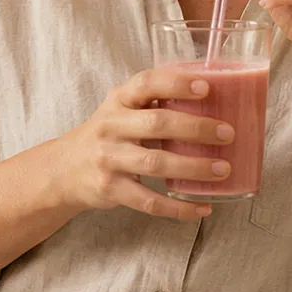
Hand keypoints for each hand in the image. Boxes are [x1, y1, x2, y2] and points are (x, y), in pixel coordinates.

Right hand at [44, 69, 235, 220]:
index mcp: (118, 100)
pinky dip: (179, 208)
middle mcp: (111, 126)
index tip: (206, 87)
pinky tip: (203, 208)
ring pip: (156, 163)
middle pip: (157, 124)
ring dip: (194, 167)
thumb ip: (154, 102)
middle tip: (227, 133)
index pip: (146, 83)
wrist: (64, 169)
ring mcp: (109, 159)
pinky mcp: (111, 189)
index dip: (176, 84)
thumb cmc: (108, 134)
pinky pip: (150, 201)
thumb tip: (214, 98)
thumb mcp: (121, 109)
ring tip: (223, 169)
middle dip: (196, 128)